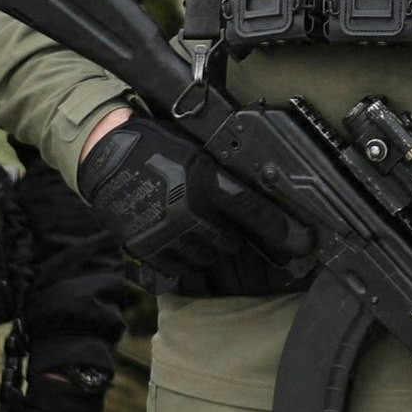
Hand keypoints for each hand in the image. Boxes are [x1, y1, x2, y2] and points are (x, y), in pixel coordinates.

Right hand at [76, 118, 309, 288]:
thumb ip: (226, 169)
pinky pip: (180, 267)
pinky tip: (183, 239)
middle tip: (228, 220)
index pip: (255, 212)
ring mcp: (166, 235)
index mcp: (204, 183)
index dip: (284, 230)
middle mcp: (188, 214)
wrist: (105, 155)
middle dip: (237, 234)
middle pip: (232, 241)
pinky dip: (187, 257)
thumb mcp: (199, 149)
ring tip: (201, 225)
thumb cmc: (157, 144)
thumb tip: (267, 183)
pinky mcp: (147, 249)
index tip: (305, 242)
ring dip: (212, 246)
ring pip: (208, 257)